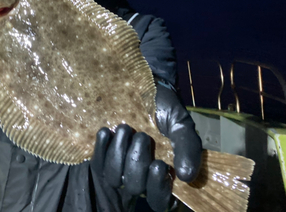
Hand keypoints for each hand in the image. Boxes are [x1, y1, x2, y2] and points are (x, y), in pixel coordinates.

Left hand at [90, 85, 201, 211]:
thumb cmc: (165, 109)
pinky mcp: (102, 155)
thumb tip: (187, 176)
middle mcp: (140, 176)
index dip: (158, 191)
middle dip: (137, 161)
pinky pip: (97, 164)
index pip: (161, 202)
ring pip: (114, 178)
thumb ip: (187, 148)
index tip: (159, 165)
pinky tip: (107, 131)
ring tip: (125, 129)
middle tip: (142, 136)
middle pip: (135, 188)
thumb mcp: (181, 125)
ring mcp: (119, 167)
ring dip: (119, 153)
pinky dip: (101, 148)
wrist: (144, 86)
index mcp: (164, 175)